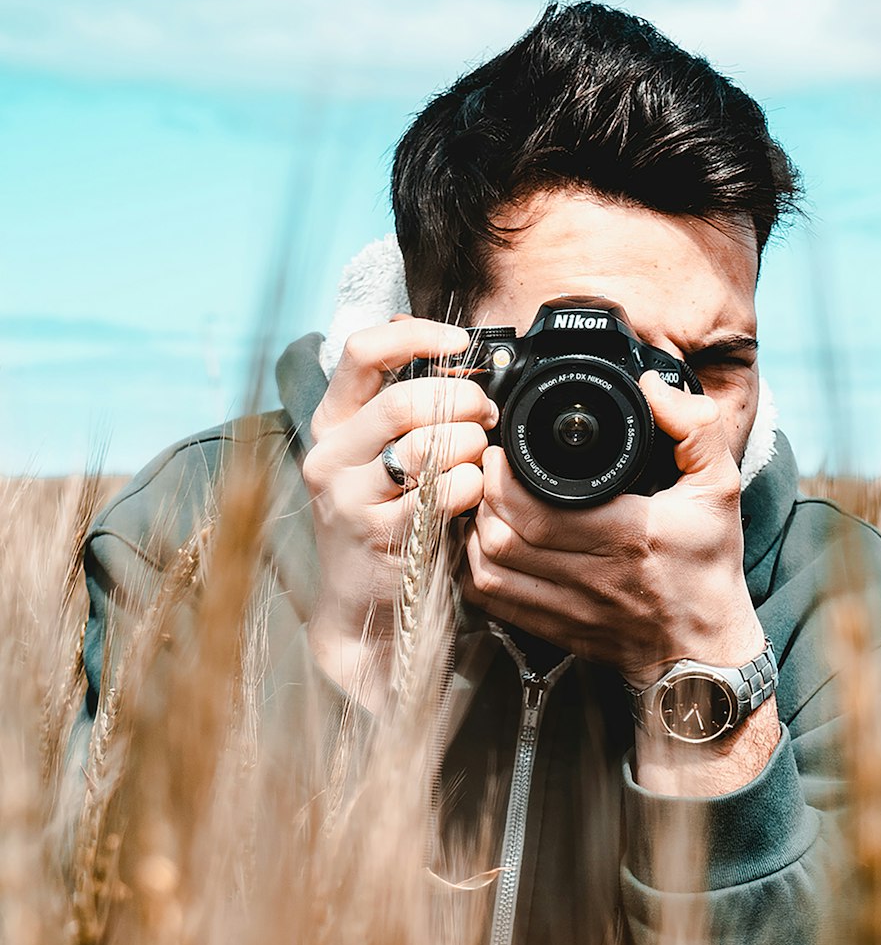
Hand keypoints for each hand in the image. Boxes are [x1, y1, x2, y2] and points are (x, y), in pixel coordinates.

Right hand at [303, 316, 498, 705]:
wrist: (362, 609)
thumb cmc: (386, 523)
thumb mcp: (381, 458)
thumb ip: (402, 405)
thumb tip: (441, 340)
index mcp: (332, 424)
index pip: (361, 351)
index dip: (416, 336)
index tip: (459, 343)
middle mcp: (330, 457)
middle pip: (404, 400)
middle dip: (463, 400)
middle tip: (486, 414)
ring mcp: (348, 499)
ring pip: (426, 445)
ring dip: (471, 446)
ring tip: (479, 458)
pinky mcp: (377, 536)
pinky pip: (443, 492)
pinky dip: (472, 487)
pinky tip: (472, 496)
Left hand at [463, 371, 763, 688]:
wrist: (704, 650)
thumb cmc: (707, 567)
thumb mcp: (720, 488)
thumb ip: (696, 428)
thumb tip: (653, 386)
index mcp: (631, 538)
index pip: (540, 513)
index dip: (503, 480)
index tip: (500, 451)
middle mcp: (595, 578)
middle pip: (504, 538)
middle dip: (481, 496)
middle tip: (485, 468)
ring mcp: (569, 610)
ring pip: (490, 570)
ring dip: (474, 531)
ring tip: (482, 500)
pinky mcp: (553, 630)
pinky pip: (493, 601)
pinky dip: (476, 568)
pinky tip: (483, 541)